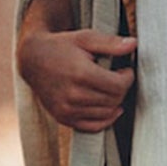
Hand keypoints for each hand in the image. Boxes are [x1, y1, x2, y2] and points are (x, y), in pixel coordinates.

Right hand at [17, 27, 136, 131]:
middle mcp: (73, 95)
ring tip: (110, 88)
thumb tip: (134, 44)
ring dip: (114, 102)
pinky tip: (110, 108)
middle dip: (121, 89)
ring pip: (106, 114)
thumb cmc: (61, 46)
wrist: (32, 60)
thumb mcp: (85, 38)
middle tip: (118, 78)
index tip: (126, 70)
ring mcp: (67, 109)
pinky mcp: (64, 118)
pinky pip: (93, 127)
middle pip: (114, 100)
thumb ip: (110, 43)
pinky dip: (106, 120)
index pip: (118, 85)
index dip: (128, 77)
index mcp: (81, 74)